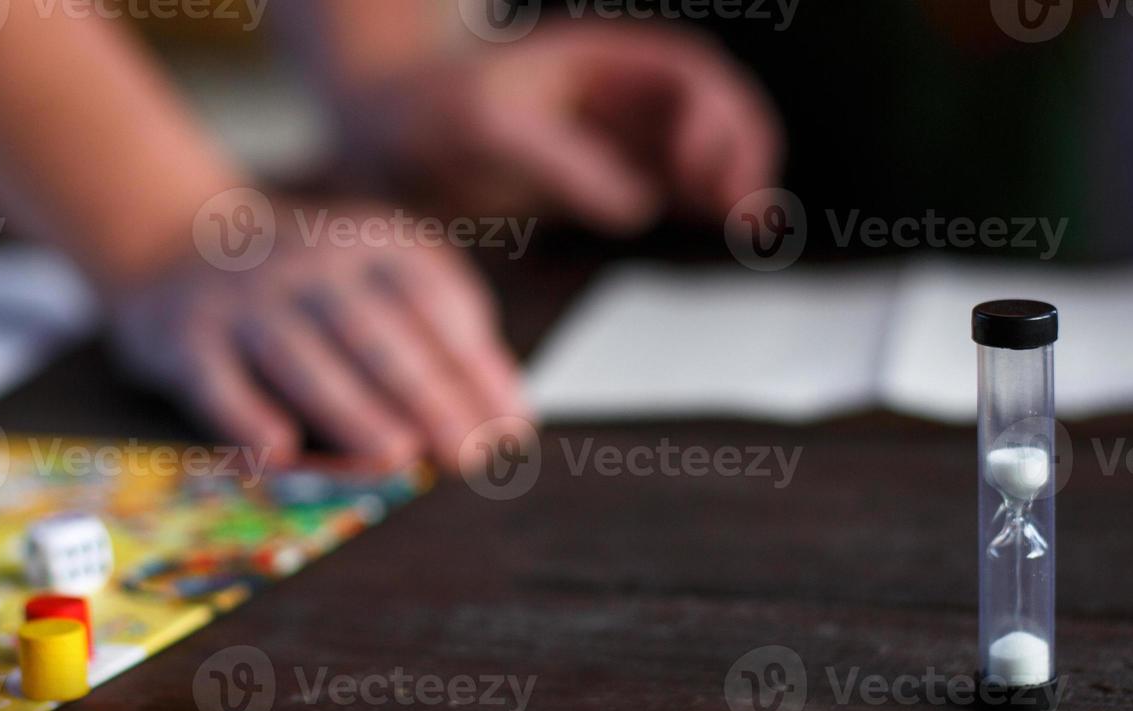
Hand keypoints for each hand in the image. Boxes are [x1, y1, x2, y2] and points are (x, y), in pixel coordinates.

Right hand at [111, 199, 532, 473]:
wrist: (176, 241)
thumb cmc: (308, 284)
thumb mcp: (377, 278)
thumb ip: (441, 337)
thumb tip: (508, 417)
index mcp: (370, 242)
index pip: (432, 300)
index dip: (474, 363)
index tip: (509, 426)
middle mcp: (309, 263)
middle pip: (374, 333)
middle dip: (426, 395)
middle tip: (465, 453)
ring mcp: (244, 300)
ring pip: (301, 357)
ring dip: (350, 408)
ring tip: (396, 455)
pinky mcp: (185, 338)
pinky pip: (217, 380)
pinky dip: (245, 417)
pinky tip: (278, 454)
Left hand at [343, 21, 782, 233]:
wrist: (381, 139)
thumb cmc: (425, 117)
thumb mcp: (485, 131)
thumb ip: (562, 162)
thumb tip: (637, 208)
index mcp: (598, 58)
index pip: (689, 74)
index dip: (713, 120)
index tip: (696, 176)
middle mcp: (618, 89)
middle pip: (715, 106)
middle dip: (743, 152)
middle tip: (748, 216)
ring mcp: (614, 132)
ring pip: (705, 146)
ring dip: (735, 180)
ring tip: (752, 229)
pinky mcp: (603, 173)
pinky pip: (676, 180)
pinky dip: (706, 200)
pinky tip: (723, 230)